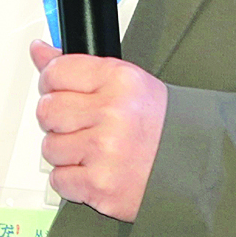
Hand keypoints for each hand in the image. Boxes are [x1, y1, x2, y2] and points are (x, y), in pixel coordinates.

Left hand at [32, 41, 167, 221]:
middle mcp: (112, 113)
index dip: (52, 83)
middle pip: (47, 110)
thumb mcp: (126, 83)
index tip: (58, 90)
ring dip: (66, 152)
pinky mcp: (100, 185)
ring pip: (50, 147)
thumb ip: (78, 67)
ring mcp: (104, 151)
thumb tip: (39, 50)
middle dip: (58, 120)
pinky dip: (72, 180)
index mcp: (119, 80)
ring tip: (95, 150)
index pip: (56, 73)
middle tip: (81, 124)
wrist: (196, 169)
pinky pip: (58, 180)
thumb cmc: (162, 126)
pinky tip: (96, 170)